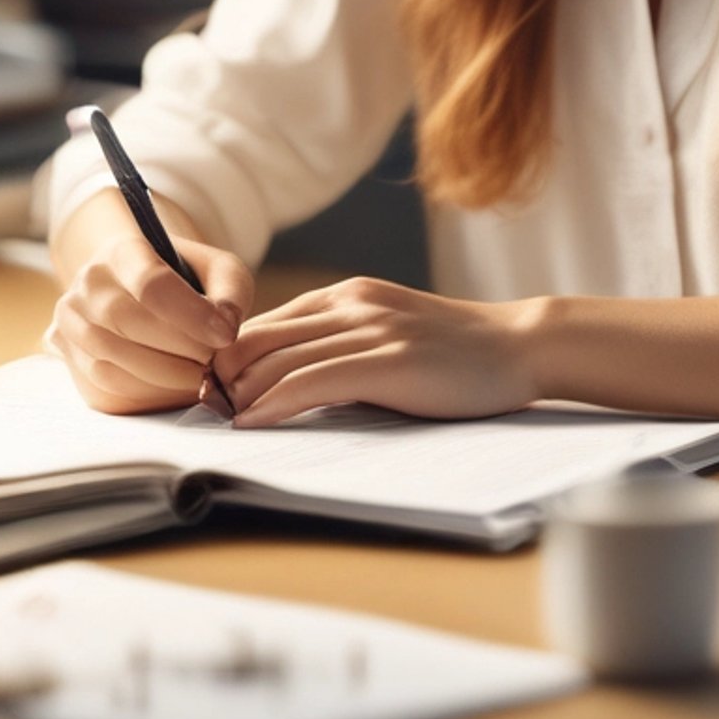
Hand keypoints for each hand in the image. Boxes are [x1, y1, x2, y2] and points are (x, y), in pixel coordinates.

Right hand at [47, 223, 254, 414]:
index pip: (151, 283)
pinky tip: (174, 388)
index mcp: (124, 251)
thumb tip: (225, 327)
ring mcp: (72, 320)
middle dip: (179, 349)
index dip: (192, 315)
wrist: (144, 293)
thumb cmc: (188, 282)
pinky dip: (145, 395)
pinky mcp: (70, 356)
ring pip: (110, 360)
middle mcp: (89, 283)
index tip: (226, 335)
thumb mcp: (218, 271)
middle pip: (127, 322)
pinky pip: (103, 387)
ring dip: (163, 378)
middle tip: (214, 362)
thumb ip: (231, 291)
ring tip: (200, 378)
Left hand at [212, 276, 541, 426]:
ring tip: (215, 422)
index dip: (226, 356)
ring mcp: (369, 330)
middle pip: (258, 336)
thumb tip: (286, 380)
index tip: (207, 391)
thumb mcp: (390, 331)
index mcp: (348, 294)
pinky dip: (272, 403)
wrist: (518, 346)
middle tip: (200, 410)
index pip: (263, 321)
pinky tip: (251, 424)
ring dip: (237, 394)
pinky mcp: (387, 362)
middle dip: (220, 375)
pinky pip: (311, 381)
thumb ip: (343, 343)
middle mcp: (351, 304)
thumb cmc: (456, 351)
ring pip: (277, 359)